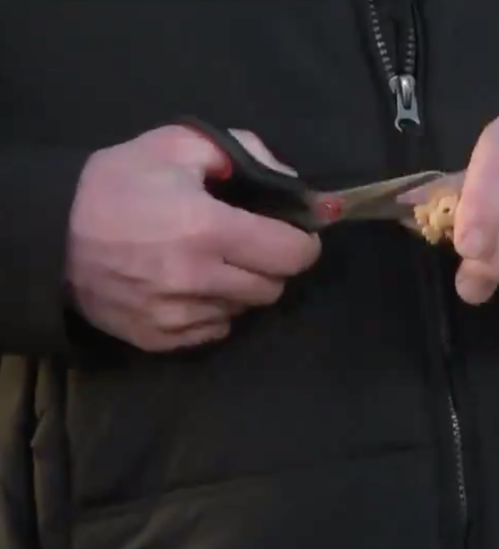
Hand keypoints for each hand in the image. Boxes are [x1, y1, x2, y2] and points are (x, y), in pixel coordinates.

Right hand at [67, 125, 320, 350]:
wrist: (49, 231)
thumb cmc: (117, 183)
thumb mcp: (178, 144)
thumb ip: (245, 152)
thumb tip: (292, 182)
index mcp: (206, 229)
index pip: (291, 254)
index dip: (303, 242)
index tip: (296, 232)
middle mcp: (196, 279)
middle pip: (273, 287)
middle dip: (272, 264)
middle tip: (251, 243)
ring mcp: (176, 314)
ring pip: (244, 310)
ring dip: (242, 287)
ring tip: (214, 261)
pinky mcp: (158, 338)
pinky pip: (214, 330)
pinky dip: (214, 309)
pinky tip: (192, 285)